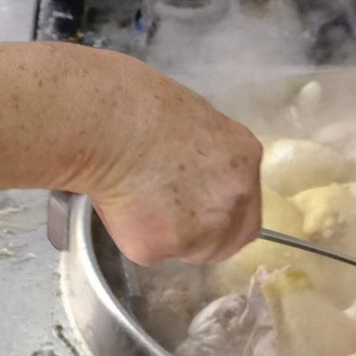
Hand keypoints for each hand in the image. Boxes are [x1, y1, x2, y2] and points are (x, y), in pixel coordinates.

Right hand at [72, 53, 262, 265]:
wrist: (107, 121)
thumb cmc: (139, 105)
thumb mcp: (195, 123)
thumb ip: (208, 159)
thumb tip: (194, 177)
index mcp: (244, 160)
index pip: (248, 207)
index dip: (224, 214)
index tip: (201, 212)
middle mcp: (234, 198)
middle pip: (230, 239)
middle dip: (203, 237)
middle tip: (168, 217)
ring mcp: (201, 228)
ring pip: (189, 251)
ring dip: (168, 237)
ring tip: (136, 198)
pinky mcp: (160, 247)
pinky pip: (149, 250)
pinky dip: (132, 233)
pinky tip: (120, 202)